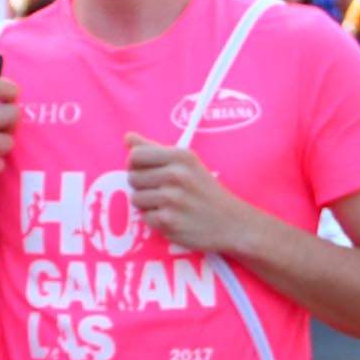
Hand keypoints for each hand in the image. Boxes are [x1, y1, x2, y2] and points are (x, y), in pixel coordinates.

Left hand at [122, 134, 259, 255]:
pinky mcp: (168, 221)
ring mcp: (171, 199)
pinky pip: (145, 217)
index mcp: (180, 156)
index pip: (136, 155)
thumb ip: (154, 149)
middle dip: (143, 186)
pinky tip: (174, 217)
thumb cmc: (205, 190)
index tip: (147, 171)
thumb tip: (127, 137)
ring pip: (136, 199)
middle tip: (163, 191)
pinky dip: (156, 220)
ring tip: (169, 205)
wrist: (231, 223)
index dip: (136, 165)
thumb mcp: (187, 163)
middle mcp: (176, 175)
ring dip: (148, 204)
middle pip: (132, 178)